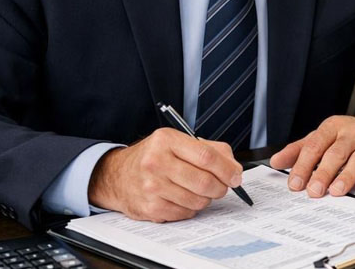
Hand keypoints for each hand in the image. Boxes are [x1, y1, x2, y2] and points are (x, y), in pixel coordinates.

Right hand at [88, 128, 242, 222]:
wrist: (118, 175)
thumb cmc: (155, 157)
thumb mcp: (179, 142)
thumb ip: (211, 150)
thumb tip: (235, 170)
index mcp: (167, 141)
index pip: (207, 157)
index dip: (227, 169)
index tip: (236, 176)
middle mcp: (156, 162)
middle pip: (204, 182)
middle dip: (220, 187)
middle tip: (221, 187)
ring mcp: (151, 187)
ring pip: (197, 201)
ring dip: (205, 199)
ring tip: (198, 191)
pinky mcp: (149, 208)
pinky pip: (184, 214)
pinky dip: (190, 209)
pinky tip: (182, 199)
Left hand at [269, 114, 354, 197]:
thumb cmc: (350, 136)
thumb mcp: (324, 137)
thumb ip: (300, 149)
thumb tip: (276, 161)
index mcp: (333, 127)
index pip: (315, 145)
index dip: (303, 165)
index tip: (295, 183)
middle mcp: (353, 132)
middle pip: (336, 153)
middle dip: (323, 173)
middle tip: (314, 191)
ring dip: (347, 176)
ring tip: (336, 191)